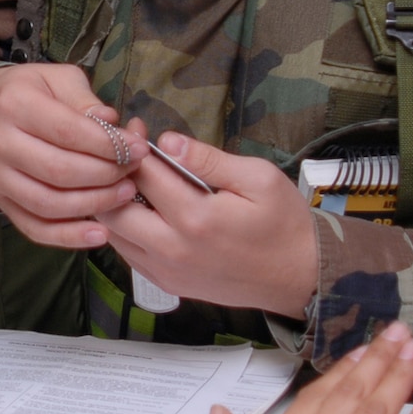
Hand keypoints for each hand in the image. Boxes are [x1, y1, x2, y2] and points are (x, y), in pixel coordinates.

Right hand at [0, 64, 141, 247]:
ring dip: (94, 204)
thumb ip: (85, 100)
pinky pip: (34, 228)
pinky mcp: (0, 202)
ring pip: (49, 204)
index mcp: (14, 104)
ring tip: (124, 194)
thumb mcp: (56, 78)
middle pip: (59, 171)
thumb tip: (113, 124)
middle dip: (106, 175)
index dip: (109, 145)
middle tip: (133, 172)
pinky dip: (68, 236)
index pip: (68, 132)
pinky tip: (100, 234)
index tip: (139, 149)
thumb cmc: (26, 91)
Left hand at [95, 126, 317, 316]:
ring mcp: (165, 271)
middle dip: (114, 175)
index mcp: (196, 218)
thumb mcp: (258, 179)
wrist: (299, 277)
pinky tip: (141, 209)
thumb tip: (168, 141)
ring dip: (114, 203)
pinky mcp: (166, 283)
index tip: (137, 130)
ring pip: (113, 233)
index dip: (134, 147)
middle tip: (127, 155)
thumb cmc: (284, 223)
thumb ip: (209, 160)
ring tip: (132, 180)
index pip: (144, 175)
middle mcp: (172, 249)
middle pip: (114, 208)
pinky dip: (124, 229)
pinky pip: (127, 253)